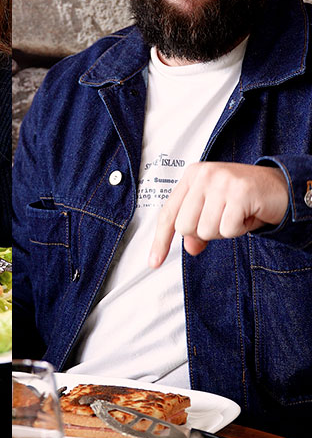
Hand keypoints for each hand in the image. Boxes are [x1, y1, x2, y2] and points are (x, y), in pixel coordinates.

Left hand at [149, 162, 288, 266]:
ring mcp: (221, 182)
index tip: (154, 262)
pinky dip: (239, 229)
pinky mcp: (239, 193)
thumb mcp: (216, 211)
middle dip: (205, 232)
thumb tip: (189, 248)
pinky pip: (228, 229)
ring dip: (225, 230)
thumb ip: (198, 227)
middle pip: (185, 226)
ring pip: (206, 230)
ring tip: (237, 215)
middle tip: (224, 219)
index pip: (168, 214)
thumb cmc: (246, 198)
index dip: (161, 240)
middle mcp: (203, 175)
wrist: (284, 186)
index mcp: (192, 176)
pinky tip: (248, 214)